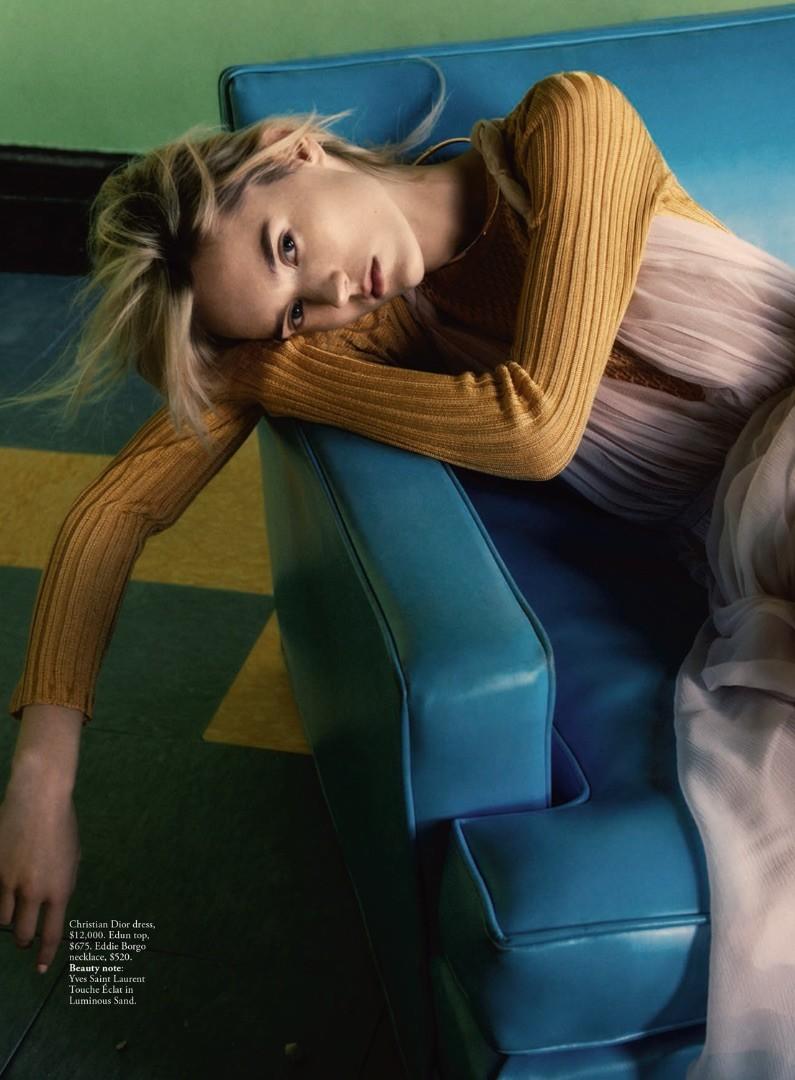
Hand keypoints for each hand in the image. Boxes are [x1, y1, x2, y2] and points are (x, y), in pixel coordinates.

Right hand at [0, 778, 80, 972]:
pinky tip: (5, 891)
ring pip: (3, 917)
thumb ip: (62, 882)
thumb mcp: (73, 856)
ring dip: (9, 918)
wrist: (38, 798)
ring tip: (14, 912)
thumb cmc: (63, 823)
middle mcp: (34, 891)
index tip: (40, 968)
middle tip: (24, 941)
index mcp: (60, 889)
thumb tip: (53, 901)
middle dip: (23, 941)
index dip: (45, 954)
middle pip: (23, 933)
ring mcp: (9, 881)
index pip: (52, 933)